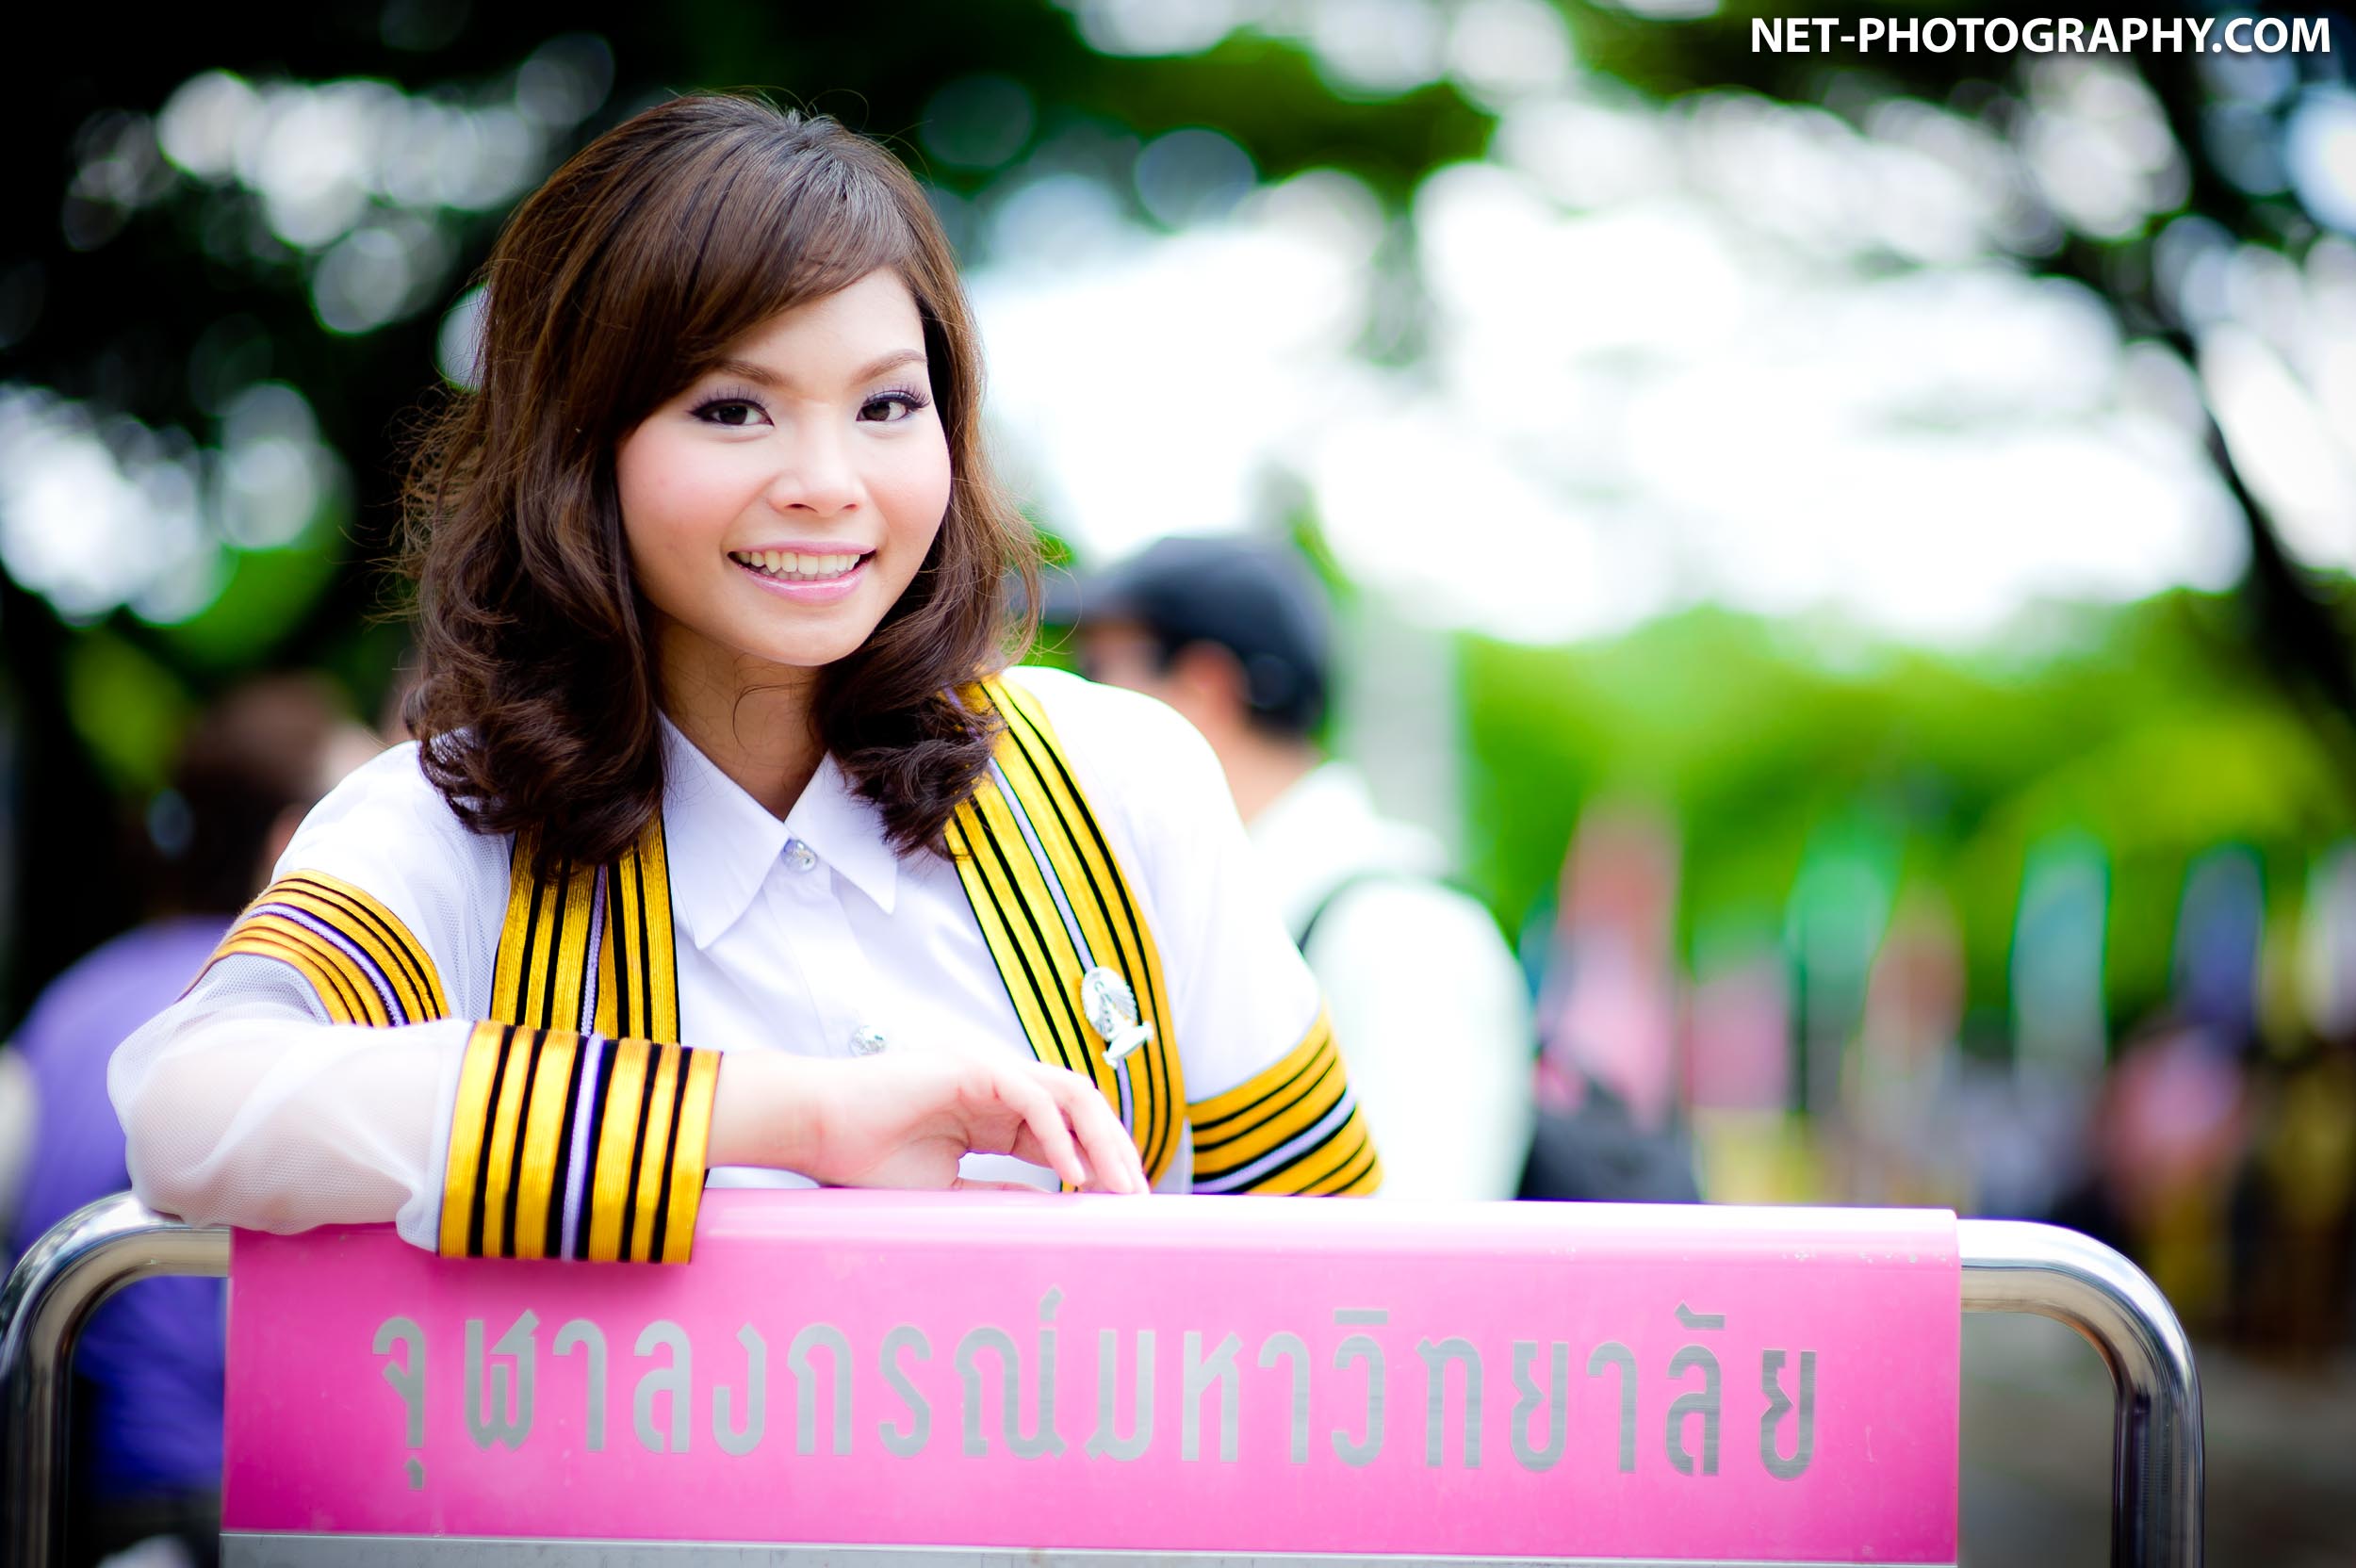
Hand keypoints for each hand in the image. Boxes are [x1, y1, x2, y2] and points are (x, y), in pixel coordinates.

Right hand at [710, 1049, 1148, 1193]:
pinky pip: (1032, 1097)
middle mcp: (998, 1085)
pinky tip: (1072, 1176)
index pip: (1065, 1132)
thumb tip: (1047, 1210)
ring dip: (1101, 1140)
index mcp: (993, 1112)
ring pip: (1068, 1094)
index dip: (1099, 1165)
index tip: (1123, 1209)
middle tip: (1140, 1201)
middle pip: (1080, 1108)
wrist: (815, 1130)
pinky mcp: (971, 1067)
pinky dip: (1058, 1135)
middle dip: (1115, 1152)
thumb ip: (997, 1194)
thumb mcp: (946, 1190)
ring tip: (1119, 1188)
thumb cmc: (864, 1159)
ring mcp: (987, 1071)